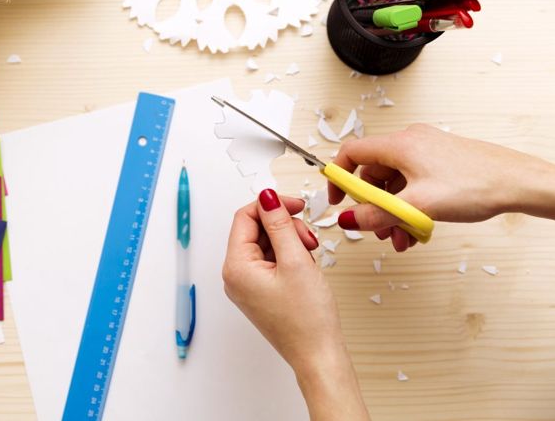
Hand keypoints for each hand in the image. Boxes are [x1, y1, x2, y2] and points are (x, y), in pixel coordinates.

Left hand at [223, 189, 369, 420]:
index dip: (271, 205)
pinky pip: (271, 260)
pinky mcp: (260, 291)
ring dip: (290, 241)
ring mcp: (247, 285)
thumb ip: (280, 224)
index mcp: (236, 267)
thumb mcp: (296, 260)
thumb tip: (267, 197)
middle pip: (255, 229)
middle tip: (307, 239)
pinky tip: (306, 266)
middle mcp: (236, 275)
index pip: (245, 217)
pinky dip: (289, 256)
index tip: (295, 205)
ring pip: (266, 244)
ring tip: (310, 255)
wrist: (319, 357)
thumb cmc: (308, 319)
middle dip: (284, 227)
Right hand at [330, 124, 554, 251]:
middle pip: (372, 173)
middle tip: (376, 228)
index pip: (352, 153)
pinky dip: (408, 207)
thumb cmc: (475, 184)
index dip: (338, 178)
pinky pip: (411, 185)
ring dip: (392, 212)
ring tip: (401, 237)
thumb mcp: (417, 206)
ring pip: (393, 183)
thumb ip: (376, 214)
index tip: (337, 201)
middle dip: (371, 205)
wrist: (518, 182)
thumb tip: (347, 219)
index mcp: (399, 145)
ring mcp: (425, 152)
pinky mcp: (438, 163)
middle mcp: (410, 143)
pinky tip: (417, 229)